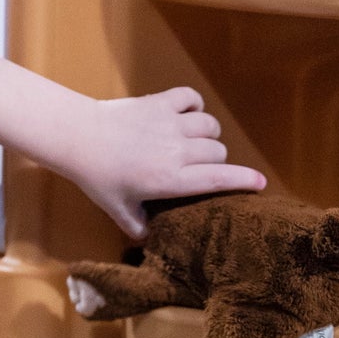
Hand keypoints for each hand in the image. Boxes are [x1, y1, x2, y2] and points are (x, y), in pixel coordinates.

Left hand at [69, 87, 265, 240]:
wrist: (78, 137)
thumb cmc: (97, 176)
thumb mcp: (117, 208)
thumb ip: (137, 225)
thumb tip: (148, 240)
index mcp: (172, 179)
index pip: (220, 179)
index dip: (244, 180)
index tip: (260, 183)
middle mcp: (179, 150)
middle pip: (218, 152)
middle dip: (214, 161)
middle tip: (196, 167)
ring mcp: (171, 123)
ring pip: (209, 125)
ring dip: (206, 134)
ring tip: (193, 141)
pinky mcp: (160, 102)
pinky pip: (191, 98)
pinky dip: (193, 104)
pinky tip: (185, 113)